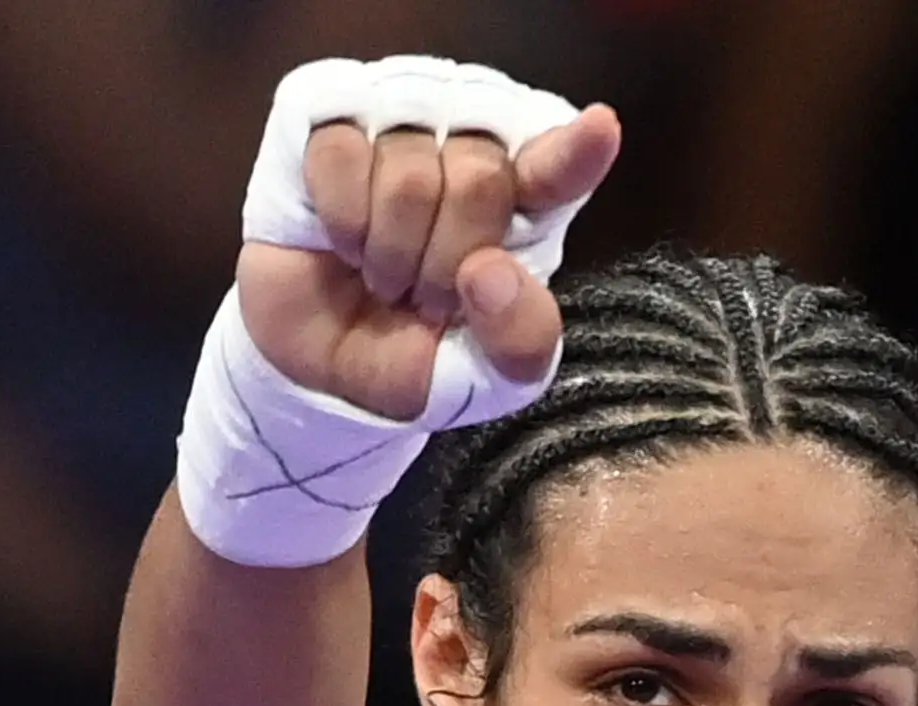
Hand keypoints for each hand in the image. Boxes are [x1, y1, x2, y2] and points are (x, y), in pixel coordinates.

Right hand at [238, 105, 618, 420]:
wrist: (317, 366)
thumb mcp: (477, 380)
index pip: (557, 167)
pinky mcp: (332, 114)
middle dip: (446, 265)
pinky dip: (344, 219)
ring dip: (390, 252)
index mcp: (521, 202)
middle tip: (424, 300)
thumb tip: (491, 271)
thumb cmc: (408, 356)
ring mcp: (401, 119)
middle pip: (480, 180)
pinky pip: (344, 152)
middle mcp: (468, 144)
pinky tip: (344, 242)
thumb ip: (518, 341)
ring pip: (411, 171)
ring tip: (383, 278)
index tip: (600, 132)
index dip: (576, 151)